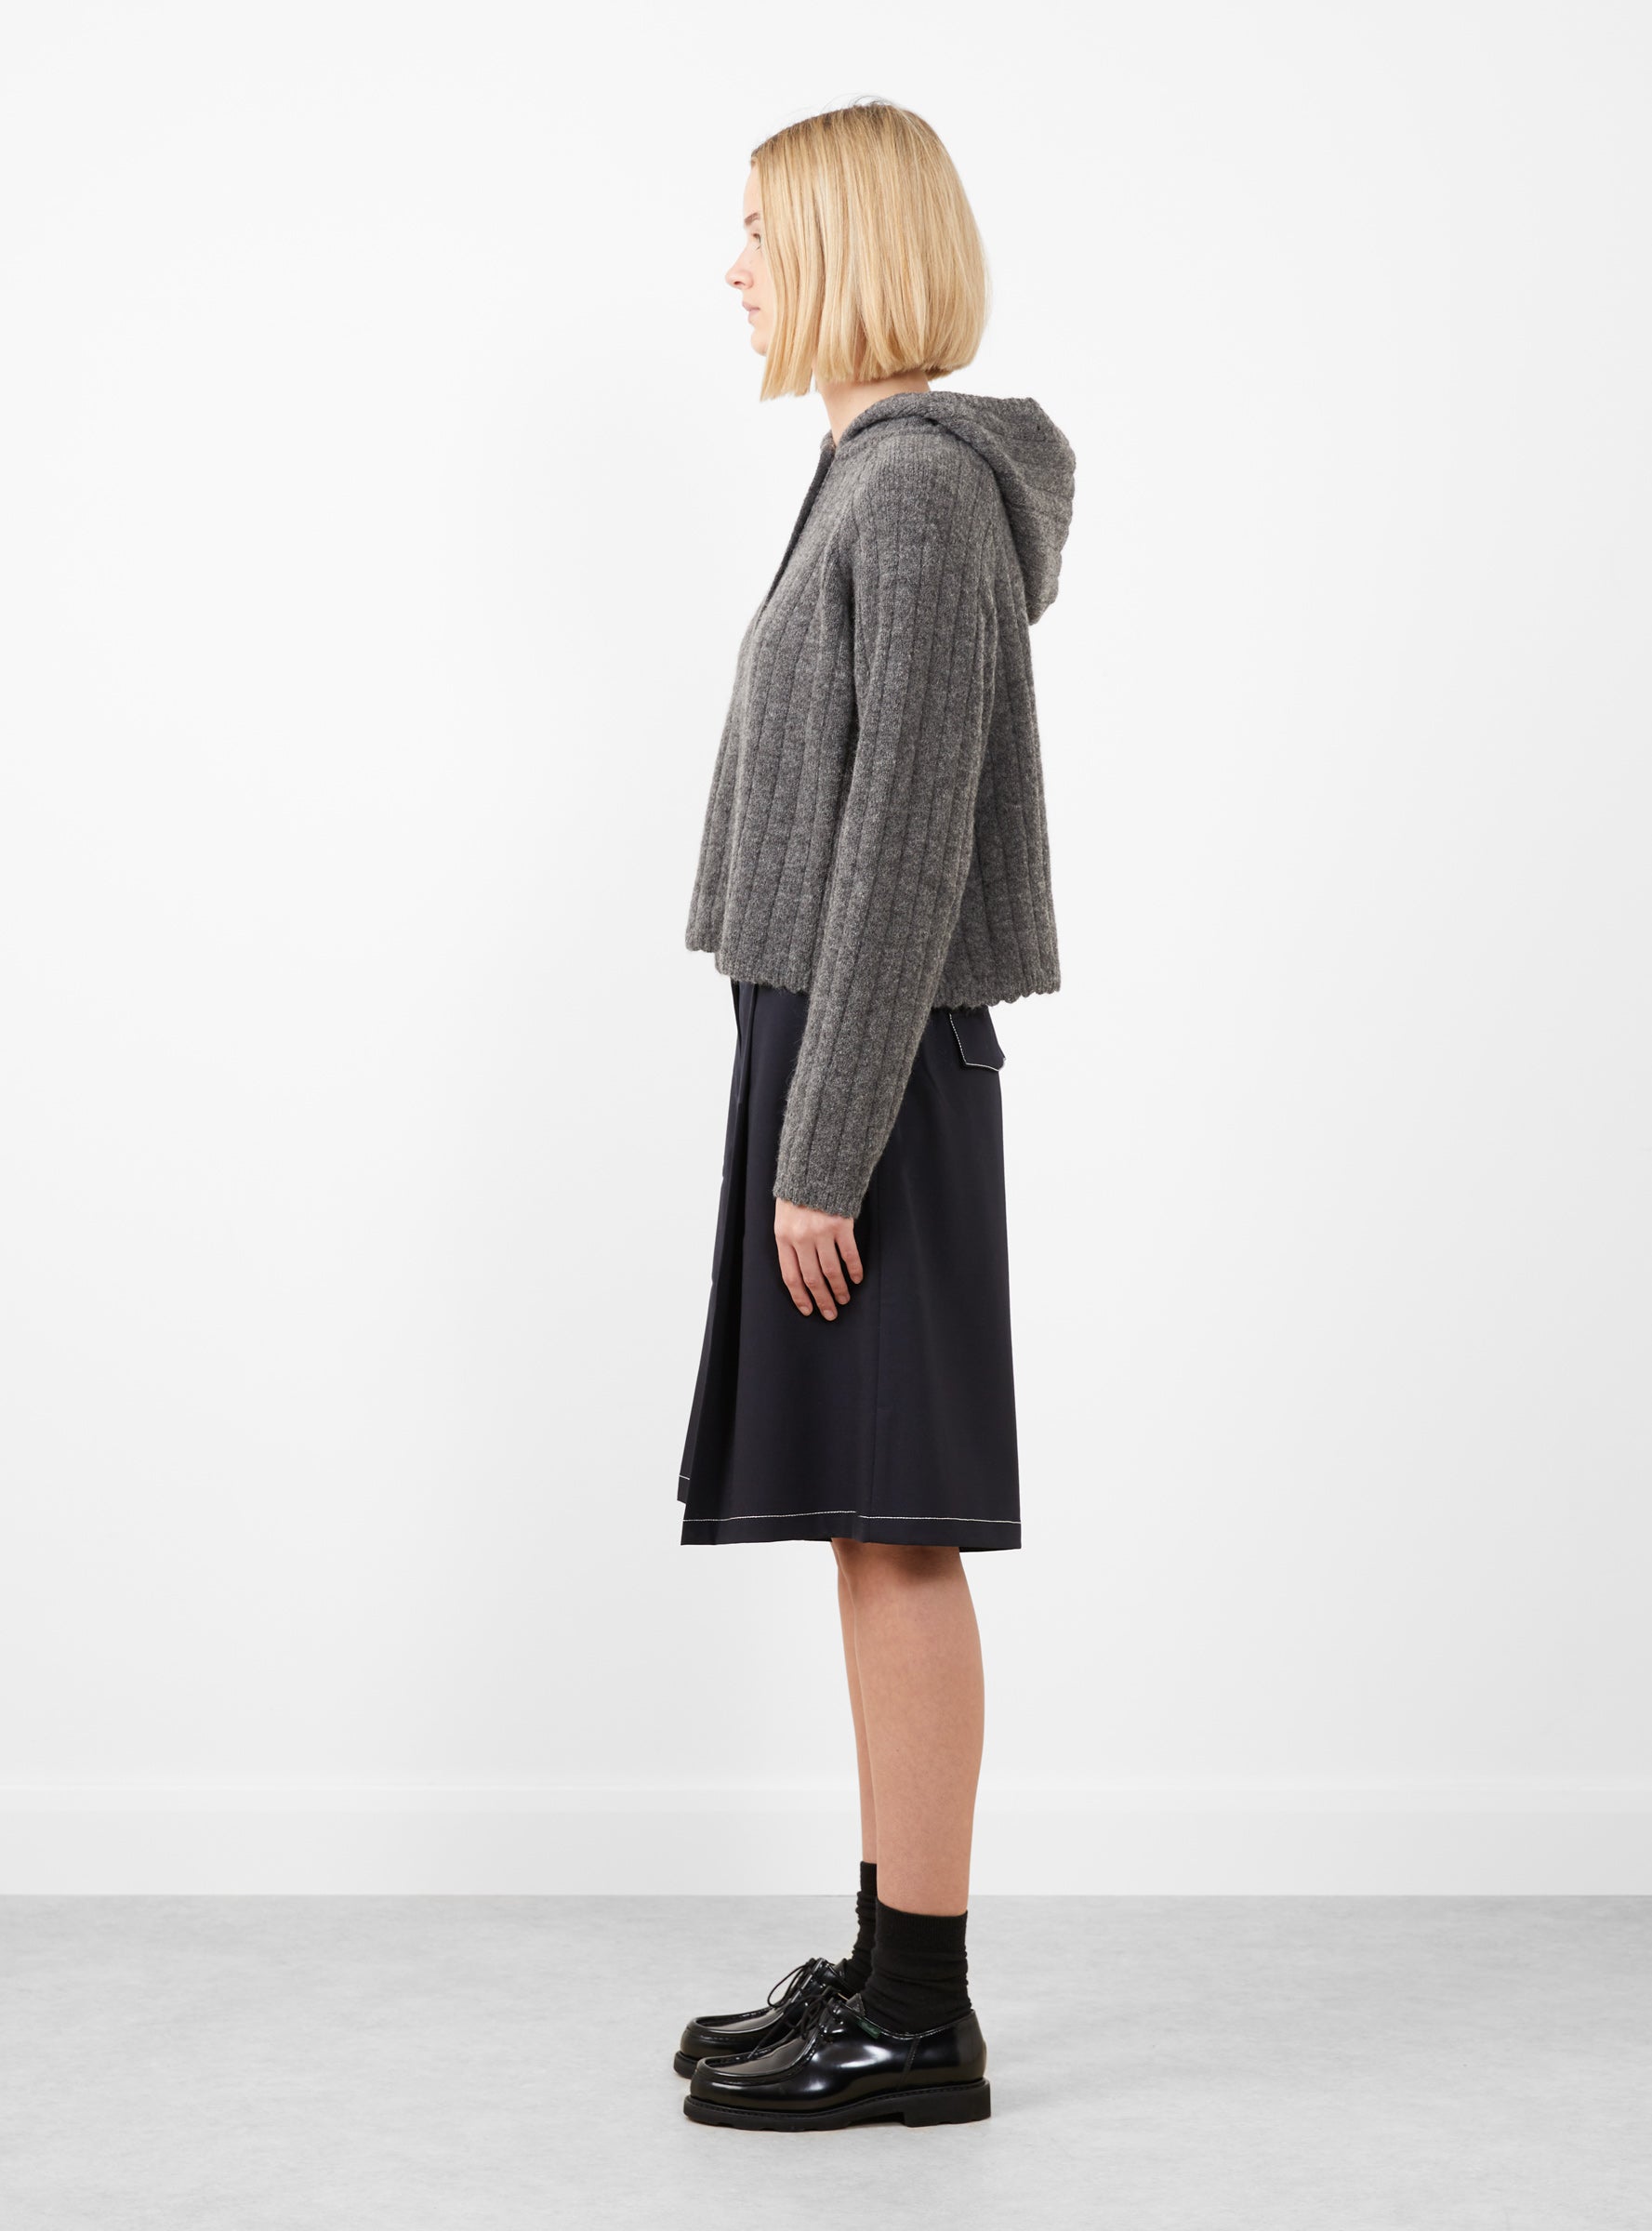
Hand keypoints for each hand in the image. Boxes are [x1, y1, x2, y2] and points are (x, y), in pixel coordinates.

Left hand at [774, 1198, 863, 1319]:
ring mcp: (821, 1232)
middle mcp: (801, 1238)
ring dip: (839, 1288)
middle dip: (822, 1299)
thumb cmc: (797, 1193)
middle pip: (812, 1278)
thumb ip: (788, 1242)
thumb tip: (798, 1273)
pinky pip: (849, 1254)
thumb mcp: (783, 1217)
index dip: (800, 1297)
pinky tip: (857, 1278)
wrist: (814, 1166)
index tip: (808, 1310)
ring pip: (831, 1271)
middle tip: (830, 1313)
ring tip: (844, 1299)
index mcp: (783, 1238)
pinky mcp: (841, 1225)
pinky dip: (854, 1269)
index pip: (790, 1276)